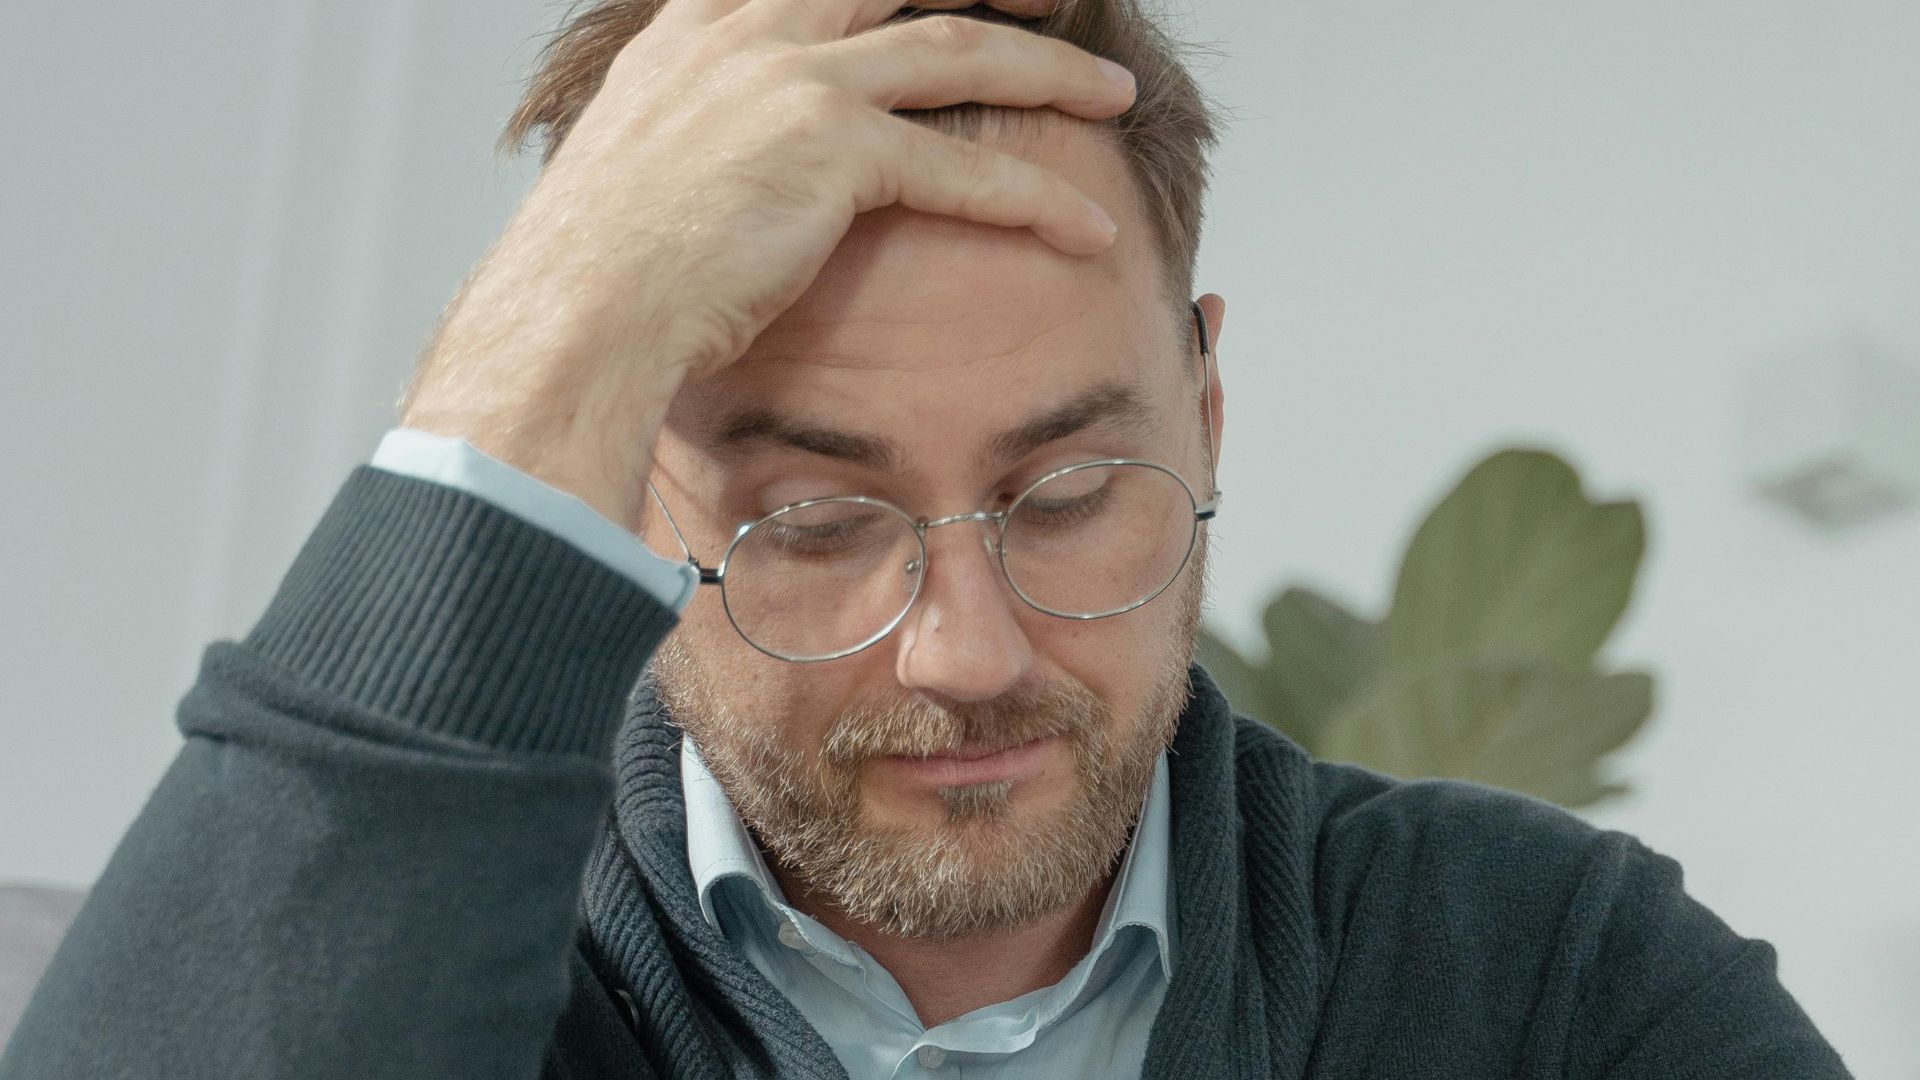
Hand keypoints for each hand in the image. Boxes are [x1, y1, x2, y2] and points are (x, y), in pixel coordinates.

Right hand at [400, 0, 1136, 528]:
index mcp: (701, 23)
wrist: (578, 310)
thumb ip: (700, 122)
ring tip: (1112, 94)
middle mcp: (748, 30)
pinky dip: (1036, 199)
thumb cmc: (600, 265)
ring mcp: (792, 79)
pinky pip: (963, 170)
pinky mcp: (830, 150)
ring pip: (959, 52)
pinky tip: (1087, 229)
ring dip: (1051, 74)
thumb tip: (733, 158)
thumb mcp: (641, 157)